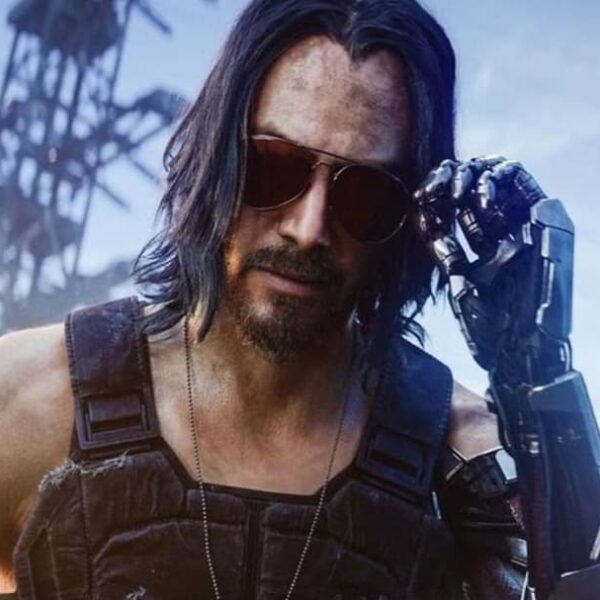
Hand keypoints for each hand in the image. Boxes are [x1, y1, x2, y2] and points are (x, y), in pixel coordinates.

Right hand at [413, 157, 572, 384]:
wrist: (519, 354)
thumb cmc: (541, 311)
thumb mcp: (552, 261)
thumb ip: (549, 224)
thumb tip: (539, 197)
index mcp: (532, 229)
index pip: (512, 183)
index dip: (493, 175)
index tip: (479, 186)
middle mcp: (508, 237)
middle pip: (481, 195)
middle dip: (462, 184)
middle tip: (448, 189)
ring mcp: (484, 256)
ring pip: (459, 218)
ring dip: (442, 204)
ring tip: (428, 197)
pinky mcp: (462, 275)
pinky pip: (444, 246)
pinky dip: (432, 232)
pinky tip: (424, 219)